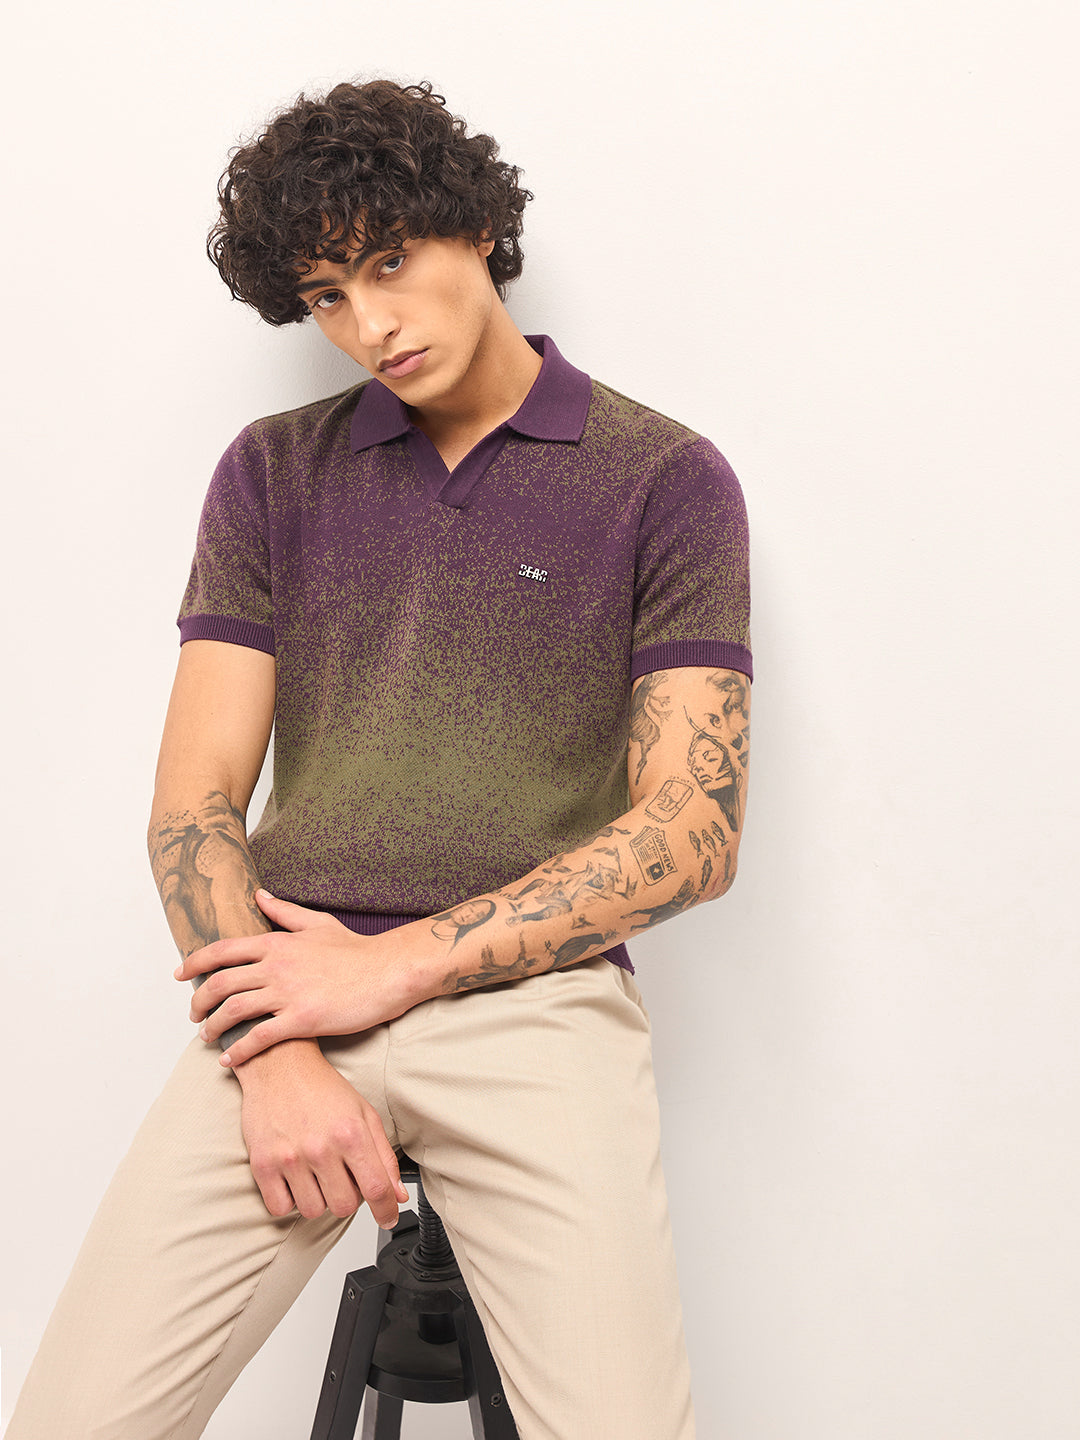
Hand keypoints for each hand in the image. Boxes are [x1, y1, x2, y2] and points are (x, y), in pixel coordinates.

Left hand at [176, 891, 435, 1064]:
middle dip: (199, 1001)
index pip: (222, 951)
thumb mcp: (317, 923)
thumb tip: (258, 894)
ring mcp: (288, 994)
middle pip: (220, 983)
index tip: (180, 975)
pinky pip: (259, 1038)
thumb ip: (283, 911)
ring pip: (233, 1011)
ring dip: (213, 1027)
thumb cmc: (356, 950)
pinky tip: (230, 1060)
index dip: (195, 963)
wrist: (388, 972)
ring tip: (208, 1037)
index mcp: (277, 942)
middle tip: (194, 1014)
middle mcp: (276, 967)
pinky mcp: (302, 1020)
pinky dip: (239, 1051)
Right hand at [235, 1039, 408, 1226]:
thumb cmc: (321, 1088)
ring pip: (313, 1210)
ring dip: (318, 1198)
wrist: (278, 1065)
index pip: (376, 1189)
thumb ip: (384, 1156)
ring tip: (315, 1172)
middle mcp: (321, 1147)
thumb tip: (397, 1195)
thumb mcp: (363, 1113)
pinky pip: (280, 1208)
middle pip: (344, 1207)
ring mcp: (290, 1157)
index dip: (386, 1211)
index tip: (387, 1218)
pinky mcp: (262, 1164)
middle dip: (348, 1197)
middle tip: (342, 1177)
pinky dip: (289, 1200)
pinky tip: (294, 1178)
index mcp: (351, 1133)